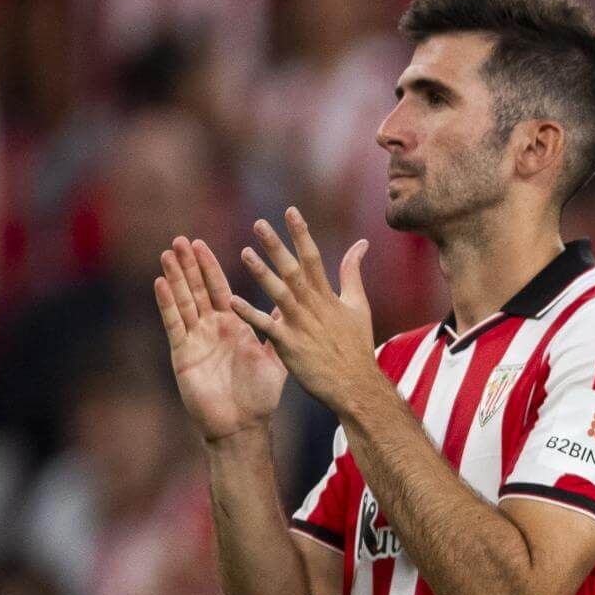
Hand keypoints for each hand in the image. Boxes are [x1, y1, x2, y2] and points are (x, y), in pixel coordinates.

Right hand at [157, 238, 286, 443]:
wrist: (244, 425)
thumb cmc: (259, 395)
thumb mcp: (274, 355)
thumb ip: (277, 327)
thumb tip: (290, 302)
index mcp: (234, 325)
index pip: (219, 289)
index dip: (210, 267)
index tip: (202, 242)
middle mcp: (212, 329)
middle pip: (196, 290)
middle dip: (189, 265)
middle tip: (180, 239)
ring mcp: (195, 340)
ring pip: (183, 302)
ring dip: (175, 278)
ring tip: (168, 253)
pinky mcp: (184, 354)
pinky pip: (175, 324)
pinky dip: (167, 304)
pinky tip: (161, 283)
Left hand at [228, 208, 377, 410]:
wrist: (355, 383)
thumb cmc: (356, 344)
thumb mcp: (359, 304)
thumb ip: (352, 272)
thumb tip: (361, 243)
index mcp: (328, 295)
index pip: (313, 257)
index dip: (301, 233)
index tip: (290, 211)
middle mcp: (313, 306)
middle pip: (293, 270)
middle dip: (277, 245)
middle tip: (260, 224)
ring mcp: (301, 325)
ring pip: (278, 293)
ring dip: (261, 273)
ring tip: (244, 253)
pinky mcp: (289, 345)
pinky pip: (266, 326)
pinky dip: (250, 314)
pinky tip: (233, 301)